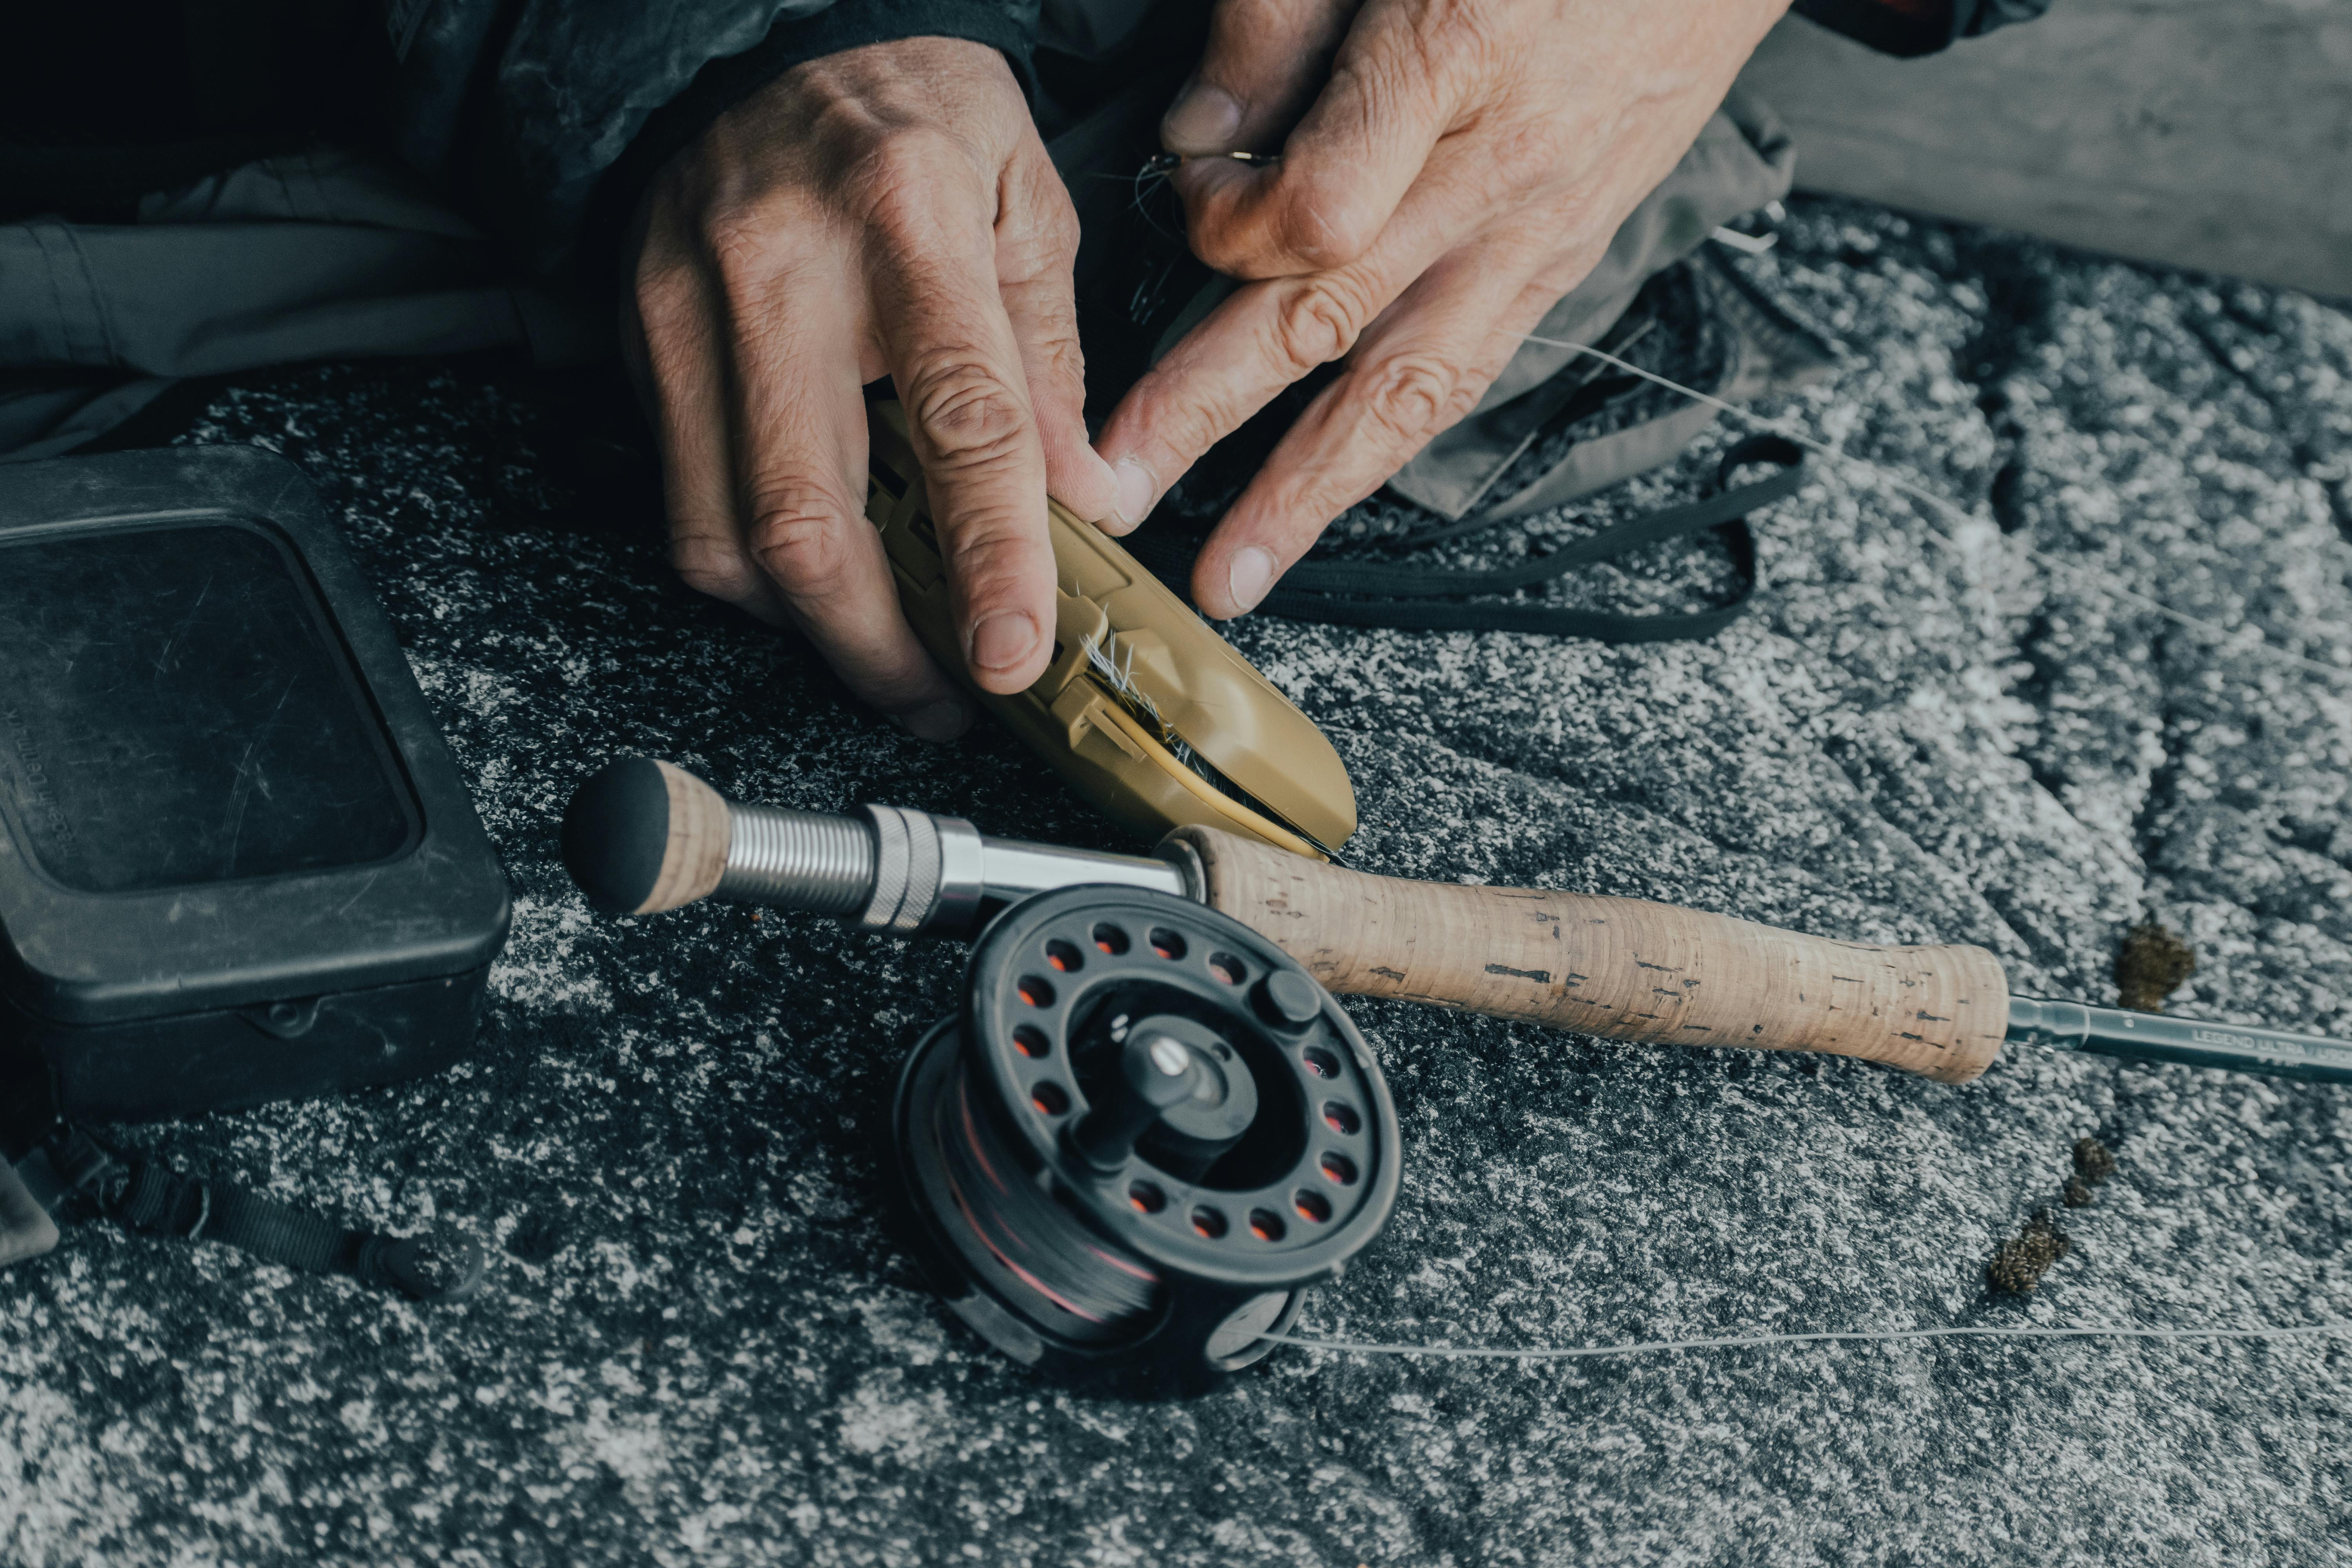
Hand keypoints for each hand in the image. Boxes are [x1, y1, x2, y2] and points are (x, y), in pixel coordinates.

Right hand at [625, 37, 1123, 737]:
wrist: (764, 35)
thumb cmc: (911, 117)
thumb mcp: (1026, 197)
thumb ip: (1053, 359)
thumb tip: (1090, 503)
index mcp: (909, 215)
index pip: (960, 418)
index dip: (989, 556)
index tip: (1013, 655)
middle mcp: (783, 267)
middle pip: (810, 518)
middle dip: (880, 646)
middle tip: (948, 699)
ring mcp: (691, 307)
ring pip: (729, 537)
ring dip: (814, 632)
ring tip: (892, 658)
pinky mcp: (639, 338)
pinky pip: (685, 506)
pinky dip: (754, 575)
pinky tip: (818, 579)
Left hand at [1093, 0, 1792, 616]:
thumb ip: (1279, 19)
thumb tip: (1196, 135)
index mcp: (1454, 56)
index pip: (1313, 201)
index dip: (1226, 217)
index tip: (1191, 182)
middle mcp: (1497, 168)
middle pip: (1329, 312)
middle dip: (1205, 409)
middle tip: (1118, 486)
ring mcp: (1537, 231)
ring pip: (1405, 384)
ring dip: (1304, 490)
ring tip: (1232, 573)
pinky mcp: (1562, 266)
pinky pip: (1464, 377)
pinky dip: (1387, 452)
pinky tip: (1326, 504)